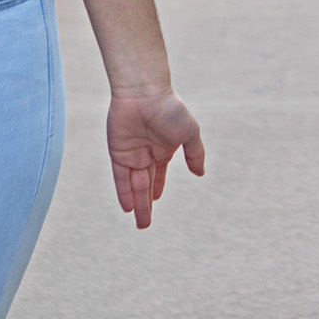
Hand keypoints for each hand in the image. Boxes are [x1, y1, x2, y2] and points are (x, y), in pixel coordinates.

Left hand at [107, 86, 204, 228]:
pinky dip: (124, 192)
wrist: (144, 94)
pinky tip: (127, 207)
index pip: (159, 174)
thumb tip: (200, 173)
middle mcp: (147, 154)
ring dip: (136, 204)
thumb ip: (195, 153)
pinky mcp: (118, 153)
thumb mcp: (189, 132)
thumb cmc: (169, 110)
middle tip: (145, 224)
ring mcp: (132, 154)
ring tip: (140, 222)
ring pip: (134, 185)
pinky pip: (120, 177)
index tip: (155, 200)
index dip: (157, 188)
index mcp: (164, 149)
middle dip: (146, 204)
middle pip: (145, 184)